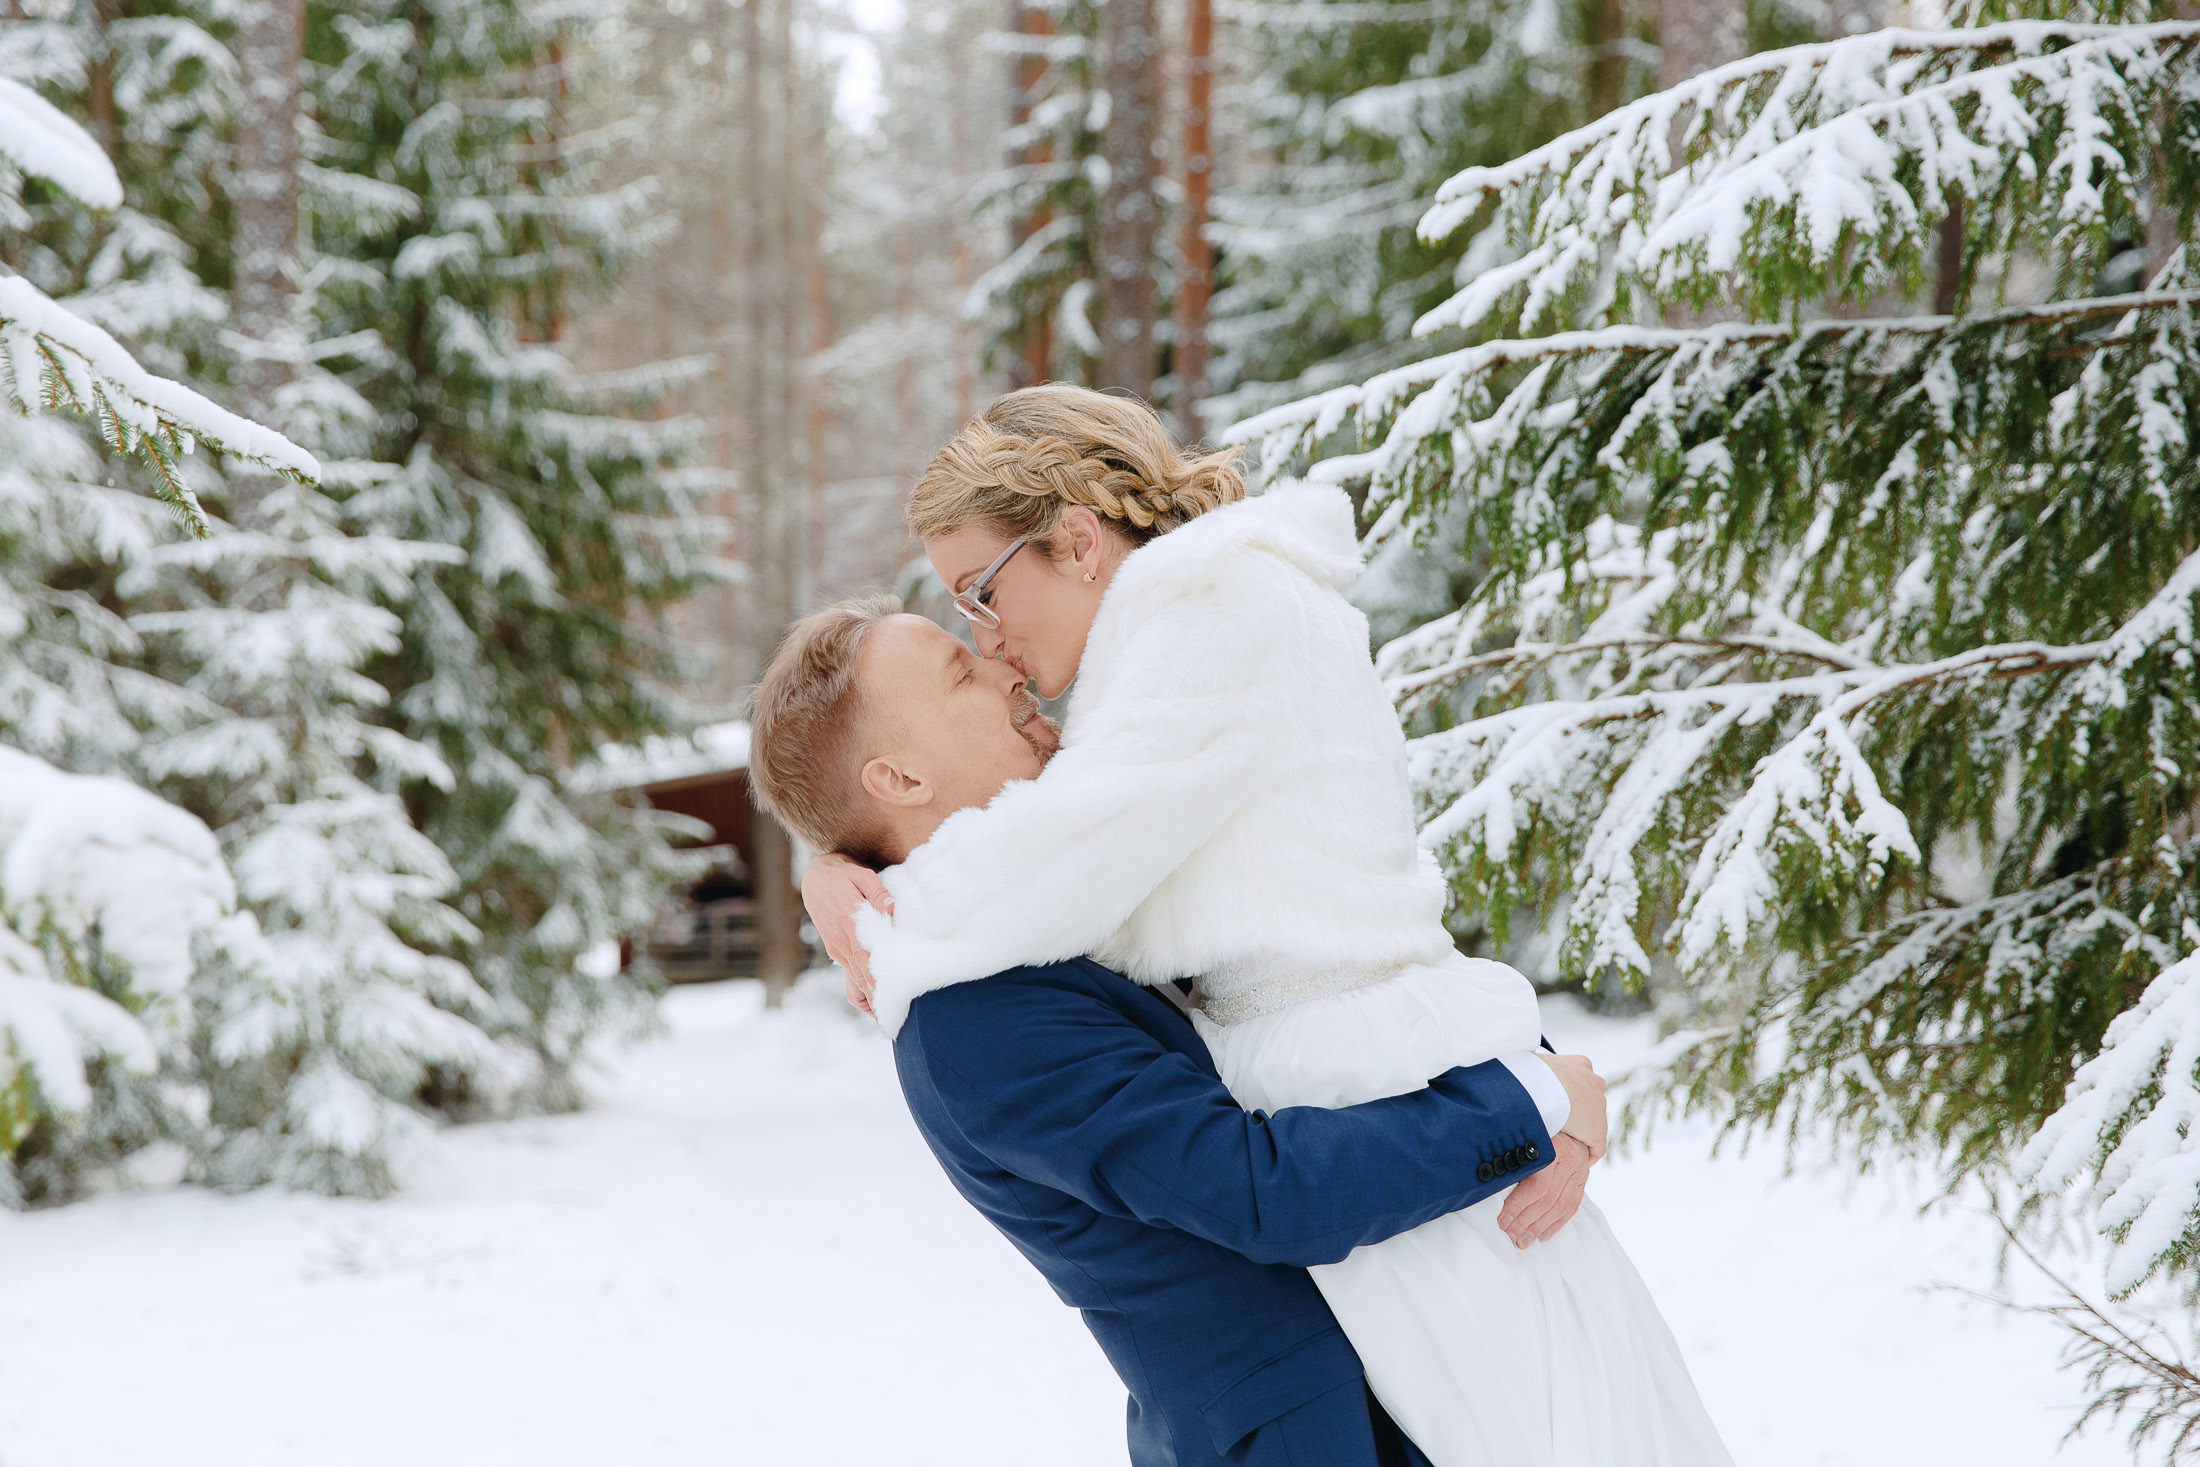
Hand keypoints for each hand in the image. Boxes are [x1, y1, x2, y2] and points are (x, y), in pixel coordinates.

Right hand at [800, 853, 891, 1015]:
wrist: (815, 878)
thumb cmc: (843, 875)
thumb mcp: (861, 876)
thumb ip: (877, 892)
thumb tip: (891, 907)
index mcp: (849, 927)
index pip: (866, 961)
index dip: (878, 983)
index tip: (893, 1001)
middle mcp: (842, 945)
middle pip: (862, 980)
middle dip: (878, 1002)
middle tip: (897, 1023)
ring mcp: (838, 950)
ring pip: (855, 984)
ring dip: (871, 1003)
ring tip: (888, 1021)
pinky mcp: (838, 951)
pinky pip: (850, 978)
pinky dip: (861, 994)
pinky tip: (874, 1005)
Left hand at [1496, 1133, 1590, 1247]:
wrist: (1563, 1110)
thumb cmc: (1530, 1124)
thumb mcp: (1520, 1135)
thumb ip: (1511, 1157)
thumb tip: (1488, 1186)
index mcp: (1550, 1144)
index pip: (1536, 1185)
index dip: (1517, 1206)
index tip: (1502, 1221)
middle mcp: (1568, 1157)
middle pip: (1547, 1199)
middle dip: (1526, 1221)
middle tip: (1510, 1236)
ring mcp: (1579, 1167)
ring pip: (1560, 1205)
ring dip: (1540, 1227)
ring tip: (1523, 1241)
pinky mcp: (1583, 1176)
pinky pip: (1572, 1205)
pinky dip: (1557, 1223)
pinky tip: (1543, 1235)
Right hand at [1536, 1051, 1607, 1160]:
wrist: (1542, 1086)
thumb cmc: (1529, 1071)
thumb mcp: (1532, 1063)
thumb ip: (1535, 1069)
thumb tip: (1520, 1071)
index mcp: (1580, 1064)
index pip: (1580, 1081)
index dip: (1570, 1094)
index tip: (1559, 1102)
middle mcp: (1594, 1083)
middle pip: (1590, 1101)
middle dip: (1578, 1112)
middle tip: (1560, 1122)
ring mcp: (1598, 1107)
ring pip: (1593, 1122)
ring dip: (1581, 1131)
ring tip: (1566, 1142)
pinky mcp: (1596, 1130)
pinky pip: (1596, 1146)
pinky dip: (1588, 1153)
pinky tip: (1579, 1159)